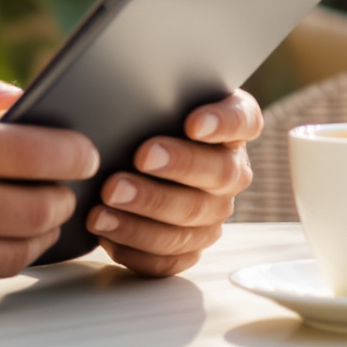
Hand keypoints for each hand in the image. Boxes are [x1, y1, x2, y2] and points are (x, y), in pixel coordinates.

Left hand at [85, 90, 261, 277]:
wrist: (120, 156)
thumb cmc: (137, 119)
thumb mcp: (146, 98)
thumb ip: (150, 90)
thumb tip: (125, 88)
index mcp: (230, 126)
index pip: (243, 120)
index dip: (222, 123)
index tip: (194, 122)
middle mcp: (230, 171)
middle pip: (217, 174)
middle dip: (176, 167)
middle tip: (139, 158)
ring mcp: (212, 213)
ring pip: (190, 223)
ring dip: (145, 217)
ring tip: (104, 207)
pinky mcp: (189, 247)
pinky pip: (170, 258)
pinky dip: (136, 249)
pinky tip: (107, 236)